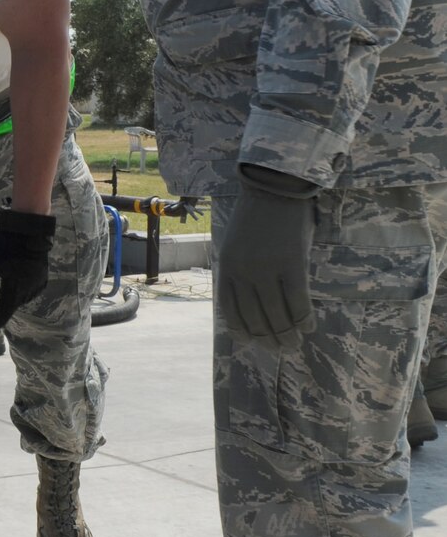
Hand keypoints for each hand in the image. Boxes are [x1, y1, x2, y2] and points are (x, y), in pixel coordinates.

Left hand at [0, 208, 55, 328]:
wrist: (28, 227)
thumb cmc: (5, 246)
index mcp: (16, 288)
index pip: (7, 309)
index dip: (0, 319)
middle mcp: (30, 287)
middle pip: (17, 302)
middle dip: (6, 307)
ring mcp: (39, 279)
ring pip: (26, 295)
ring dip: (15, 298)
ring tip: (4, 296)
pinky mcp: (43, 270)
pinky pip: (35, 287)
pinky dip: (25, 290)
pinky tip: (21, 286)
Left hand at [216, 166, 317, 344]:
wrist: (276, 187)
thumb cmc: (258, 217)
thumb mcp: (237, 246)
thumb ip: (240, 274)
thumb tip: (252, 307)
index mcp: (226, 268)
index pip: (230, 311)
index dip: (243, 332)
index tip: (254, 343)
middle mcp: (243, 272)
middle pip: (255, 318)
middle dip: (268, 340)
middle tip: (282, 350)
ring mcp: (267, 268)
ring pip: (277, 315)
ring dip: (287, 335)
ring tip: (295, 343)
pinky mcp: (292, 263)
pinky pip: (298, 302)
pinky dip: (304, 319)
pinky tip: (309, 326)